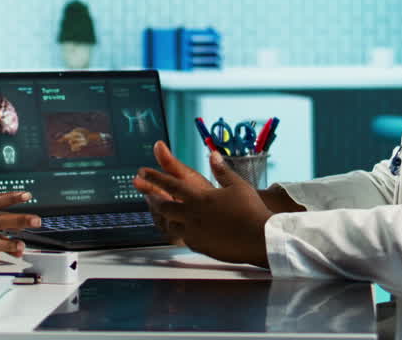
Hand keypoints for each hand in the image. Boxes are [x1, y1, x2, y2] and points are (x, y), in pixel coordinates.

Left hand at [133, 141, 273, 266]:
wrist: (260, 238)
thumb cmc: (251, 209)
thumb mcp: (237, 185)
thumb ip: (221, 170)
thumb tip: (212, 154)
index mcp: (199, 197)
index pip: (170, 184)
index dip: (154, 177)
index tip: (141, 172)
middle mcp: (192, 215)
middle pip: (164, 206)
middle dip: (152, 198)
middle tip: (145, 193)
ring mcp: (194, 233)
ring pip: (170, 225)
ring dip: (165, 217)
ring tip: (163, 212)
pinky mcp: (200, 247)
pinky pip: (184, 238)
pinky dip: (180, 232)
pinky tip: (183, 230)